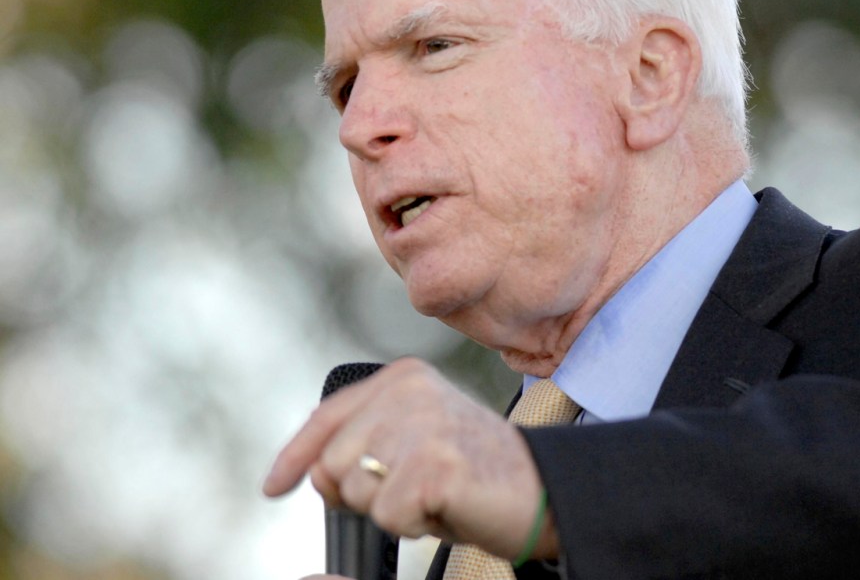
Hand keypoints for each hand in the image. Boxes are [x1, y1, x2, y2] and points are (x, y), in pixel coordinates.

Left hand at [263, 358, 558, 559]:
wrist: (541, 489)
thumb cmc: (472, 472)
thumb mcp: (411, 443)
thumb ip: (361, 446)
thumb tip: (313, 474)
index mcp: (403, 377)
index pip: (328, 417)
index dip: (295, 456)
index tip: (274, 486)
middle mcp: (409, 391)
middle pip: (334, 464)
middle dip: (364, 492)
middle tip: (417, 487)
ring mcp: (422, 424)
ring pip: (356, 492)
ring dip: (391, 509)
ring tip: (435, 492)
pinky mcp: (434, 464)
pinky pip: (388, 517)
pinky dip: (414, 526)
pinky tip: (447, 505)